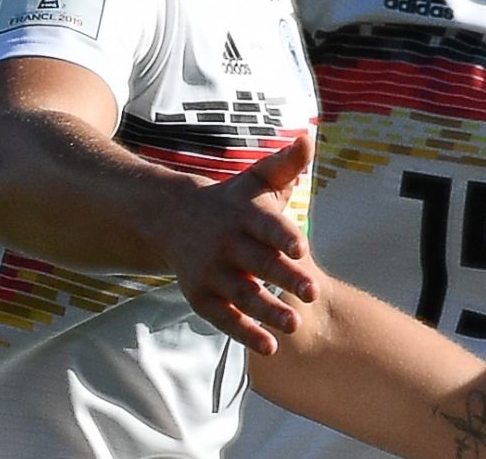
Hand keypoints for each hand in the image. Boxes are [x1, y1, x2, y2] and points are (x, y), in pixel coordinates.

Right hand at [162, 134, 320, 355]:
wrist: (174, 217)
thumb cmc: (232, 201)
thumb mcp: (256, 180)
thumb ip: (285, 164)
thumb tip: (308, 138)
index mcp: (244, 214)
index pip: (266, 225)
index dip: (283, 237)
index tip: (302, 249)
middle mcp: (226, 242)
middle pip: (258, 262)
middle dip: (284, 278)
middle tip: (311, 292)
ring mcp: (211, 271)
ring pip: (242, 294)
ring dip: (267, 310)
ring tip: (294, 324)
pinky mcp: (200, 295)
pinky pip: (224, 318)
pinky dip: (244, 333)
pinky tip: (269, 347)